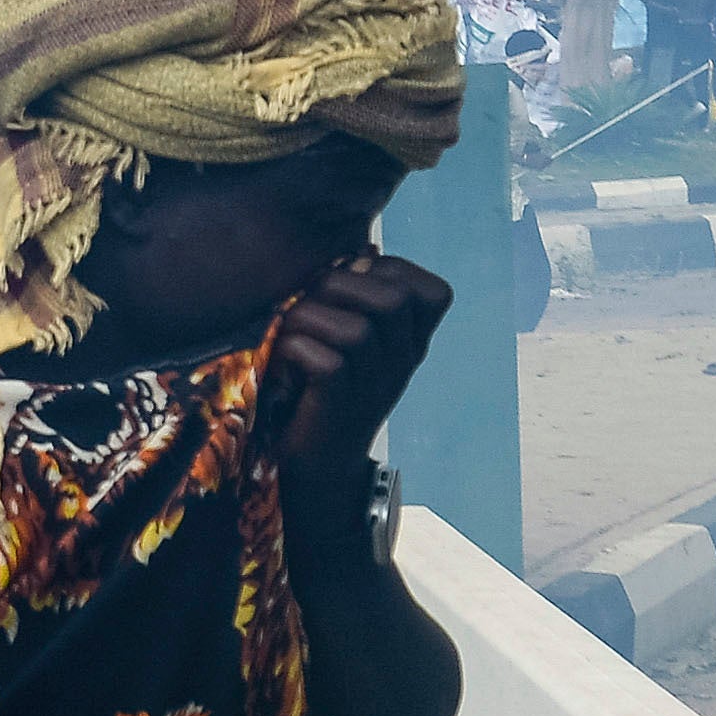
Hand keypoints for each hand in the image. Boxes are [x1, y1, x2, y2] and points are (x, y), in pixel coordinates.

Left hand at [262, 251, 450, 484]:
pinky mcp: (342, 407)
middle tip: (308, 301)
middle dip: (342, 284)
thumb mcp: (348, 341)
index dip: (391, 269)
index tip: (352, 277)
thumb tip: (354, 250)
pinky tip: (281, 360)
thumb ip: (354, 300)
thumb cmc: (321, 388)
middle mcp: (403, 362)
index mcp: (410, 341)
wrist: (318, 465)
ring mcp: (377, 386)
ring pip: (356, 330)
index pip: (433, 292)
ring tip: (287, 332)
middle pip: (393, 300)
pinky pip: (326, 361)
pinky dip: (294, 350)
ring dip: (308, 318)